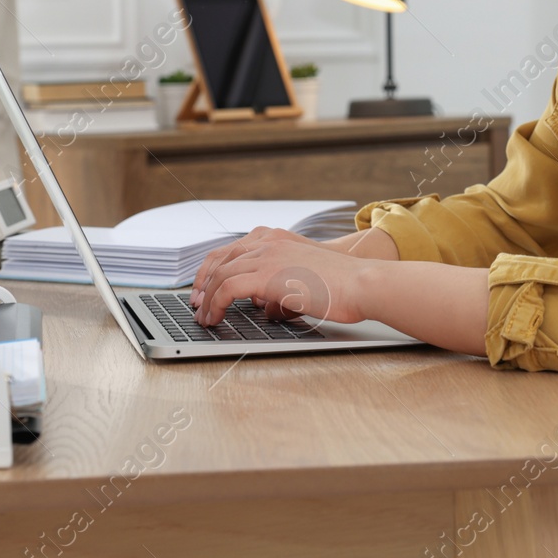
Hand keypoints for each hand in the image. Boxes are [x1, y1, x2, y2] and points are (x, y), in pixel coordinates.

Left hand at [190, 226, 396, 309]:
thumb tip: (266, 308)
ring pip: (220, 274)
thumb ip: (280, 290)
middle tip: (196, 304)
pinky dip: (215, 305)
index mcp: (277, 239)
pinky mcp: (266, 276)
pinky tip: (215, 318)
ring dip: (206, 298)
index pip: (233, 249)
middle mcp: (268, 242)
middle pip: (220, 258)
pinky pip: (227, 289)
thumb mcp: (305, 282)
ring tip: (203, 317)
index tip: (205, 288)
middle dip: (203, 282)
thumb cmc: (343, 286)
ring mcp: (266, 256)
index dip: (213, 270)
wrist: (361, 283)